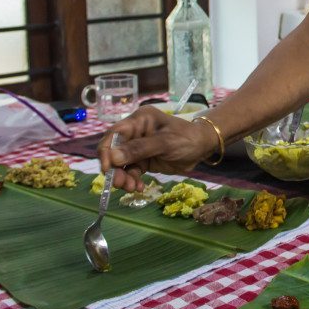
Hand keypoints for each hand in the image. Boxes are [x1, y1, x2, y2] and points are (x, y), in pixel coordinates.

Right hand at [97, 105, 213, 191]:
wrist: (202, 148)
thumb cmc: (187, 138)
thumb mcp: (165, 143)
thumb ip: (139, 149)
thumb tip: (112, 157)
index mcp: (138, 120)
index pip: (114, 134)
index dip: (106, 151)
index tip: (107, 168)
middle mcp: (134, 132)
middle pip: (114, 151)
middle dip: (115, 168)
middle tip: (120, 184)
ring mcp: (137, 147)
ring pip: (120, 164)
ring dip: (123, 177)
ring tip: (131, 187)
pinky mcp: (142, 160)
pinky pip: (131, 171)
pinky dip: (132, 180)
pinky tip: (138, 187)